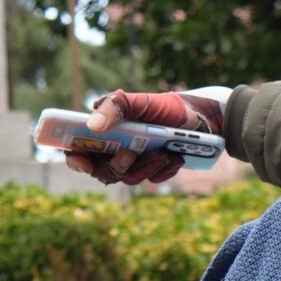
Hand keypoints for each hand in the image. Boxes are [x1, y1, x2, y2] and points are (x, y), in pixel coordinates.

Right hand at [65, 89, 226, 186]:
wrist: (203, 119)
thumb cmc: (167, 107)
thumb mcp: (141, 101)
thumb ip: (116, 106)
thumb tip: (93, 125)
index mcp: (106, 131)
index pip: (80, 150)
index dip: (76, 159)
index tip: (82, 161)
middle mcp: (117, 148)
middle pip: (102, 170)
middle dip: (116, 166)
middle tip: (130, 154)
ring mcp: (136, 162)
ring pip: (129, 178)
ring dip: (145, 167)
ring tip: (163, 152)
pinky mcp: (155, 170)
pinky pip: (153, 179)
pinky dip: (163, 170)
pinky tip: (174, 156)